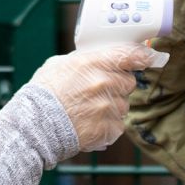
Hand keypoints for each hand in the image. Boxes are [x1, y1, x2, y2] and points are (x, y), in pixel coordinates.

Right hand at [31, 42, 163, 151]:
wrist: (34, 126)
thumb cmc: (43, 94)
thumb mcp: (60, 64)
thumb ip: (85, 60)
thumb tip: (100, 58)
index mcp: (93, 63)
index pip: (130, 55)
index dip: (143, 56)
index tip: (150, 57)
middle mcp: (104, 83)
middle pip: (128, 82)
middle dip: (117, 86)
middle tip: (98, 91)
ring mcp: (108, 107)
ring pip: (123, 105)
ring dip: (111, 107)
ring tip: (88, 111)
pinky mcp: (109, 128)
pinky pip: (118, 125)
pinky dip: (107, 126)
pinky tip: (89, 124)